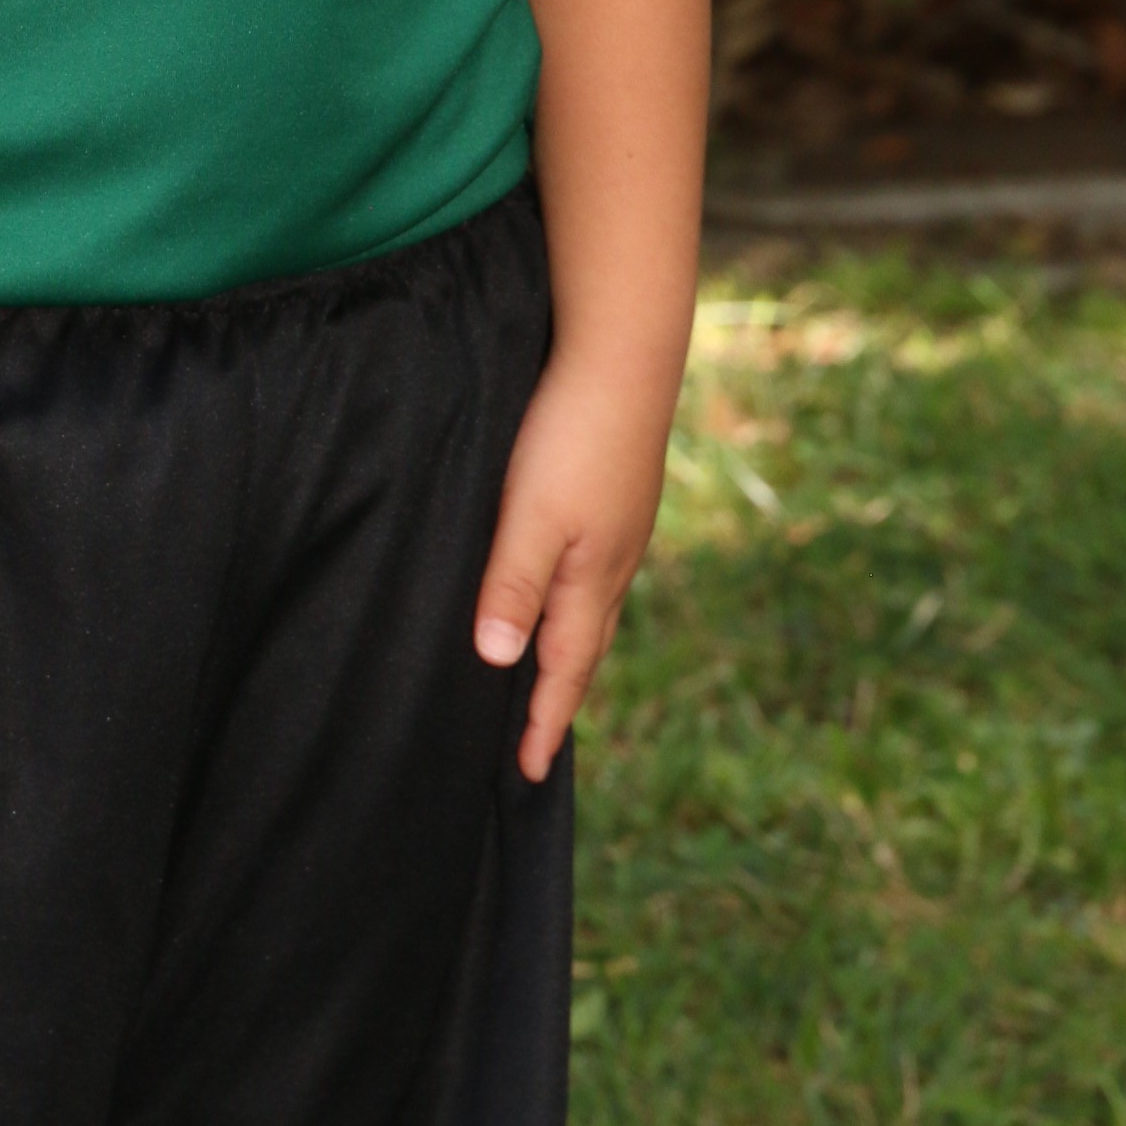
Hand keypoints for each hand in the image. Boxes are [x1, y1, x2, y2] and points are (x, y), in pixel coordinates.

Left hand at [473, 349, 674, 782]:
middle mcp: (614, 560)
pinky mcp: (617, 492)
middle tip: (538, 737)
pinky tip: (562, 579)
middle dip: (560, 693)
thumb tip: (500, 662)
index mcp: (592, 578)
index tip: (528, 771)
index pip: (564, 669)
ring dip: (568, 644)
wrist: (625, 354)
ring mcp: (620, 525)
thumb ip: (514, 586)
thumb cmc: (573, 436)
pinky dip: (574, 596)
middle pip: (582, 645)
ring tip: (547, 670)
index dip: (544, 720)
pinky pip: (594, 567)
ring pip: (591, 604)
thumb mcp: (531, 515)